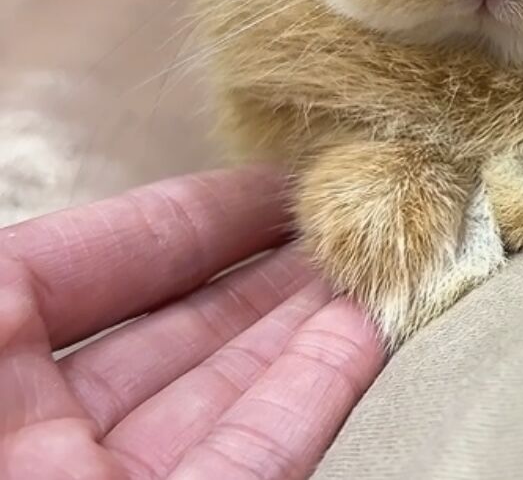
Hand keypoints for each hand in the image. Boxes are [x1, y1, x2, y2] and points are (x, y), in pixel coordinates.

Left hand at [0, 166, 385, 479]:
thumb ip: (27, 274)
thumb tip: (157, 220)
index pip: (82, 271)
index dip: (184, 219)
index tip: (271, 178)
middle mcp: (39, 443)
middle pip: (171, 331)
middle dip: (262, 265)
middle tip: (344, 212)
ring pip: (225, 394)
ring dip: (309, 319)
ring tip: (378, 254)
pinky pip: (256, 456)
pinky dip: (318, 388)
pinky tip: (373, 325)